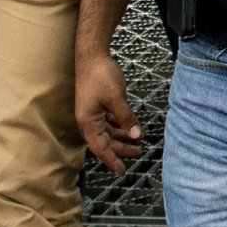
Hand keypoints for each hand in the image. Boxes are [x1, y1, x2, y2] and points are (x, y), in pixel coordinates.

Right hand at [73, 48, 143, 171]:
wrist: (91, 55)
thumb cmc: (99, 75)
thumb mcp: (116, 98)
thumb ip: (127, 118)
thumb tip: (136, 135)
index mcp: (88, 122)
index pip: (100, 149)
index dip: (111, 161)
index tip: (121, 171)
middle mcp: (88, 120)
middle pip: (104, 142)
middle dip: (120, 149)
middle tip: (137, 152)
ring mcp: (92, 112)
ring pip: (107, 132)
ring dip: (121, 138)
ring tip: (136, 142)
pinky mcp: (97, 105)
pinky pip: (108, 122)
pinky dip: (119, 126)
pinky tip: (129, 127)